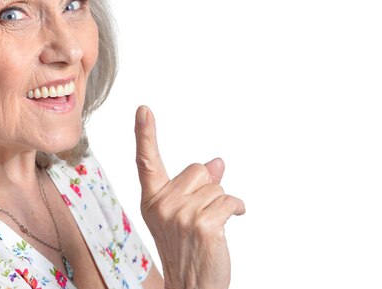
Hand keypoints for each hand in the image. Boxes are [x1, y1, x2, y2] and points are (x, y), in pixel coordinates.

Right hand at [134, 106, 244, 288]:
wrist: (191, 286)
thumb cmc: (186, 251)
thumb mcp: (181, 215)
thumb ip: (194, 187)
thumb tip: (217, 162)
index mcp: (152, 200)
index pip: (146, 162)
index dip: (145, 134)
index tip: (144, 110)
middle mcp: (162, 205)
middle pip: (198, 170)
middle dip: (208, 187)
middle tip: (201, 216)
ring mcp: (181, 215)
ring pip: (217, 187)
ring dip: (222, 203)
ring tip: (210, 227)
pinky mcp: (203, 225)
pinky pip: (231, 201)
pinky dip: (238, 209)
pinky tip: (231, 221)